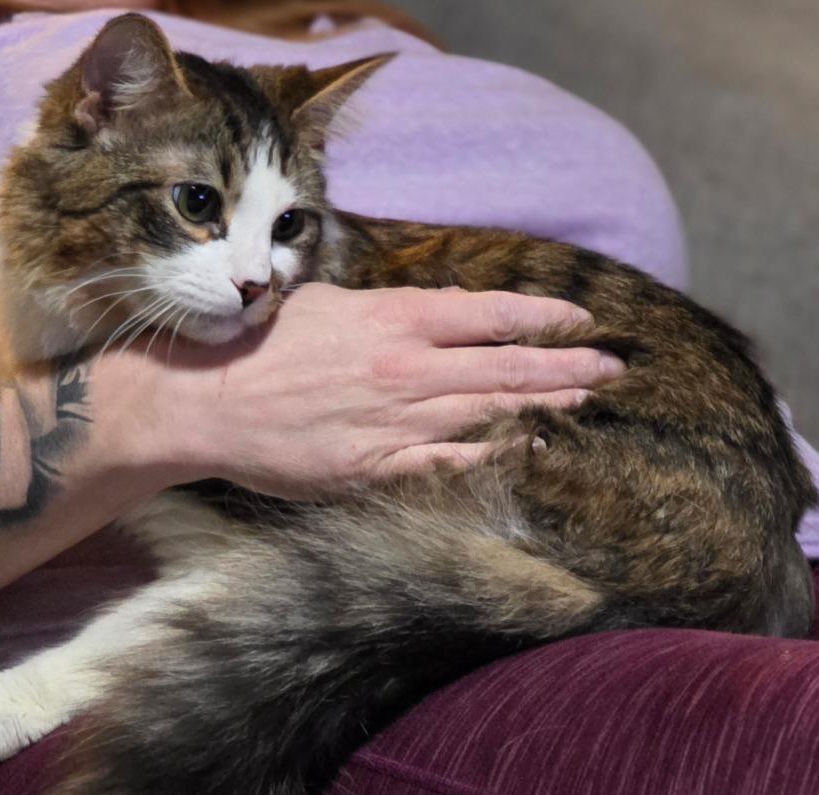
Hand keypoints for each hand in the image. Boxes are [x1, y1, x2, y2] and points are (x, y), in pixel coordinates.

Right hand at [109, 284, 624, 498]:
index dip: (539, 316)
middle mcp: (403, 367)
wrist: (206, 405)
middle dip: (564, 364)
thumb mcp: (323, 305)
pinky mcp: (375, 465)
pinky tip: (525, 445)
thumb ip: (381, 311)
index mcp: (391, 318)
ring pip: (486, 410)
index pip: (485, 313)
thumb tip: (424, 315)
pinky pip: (445, 458)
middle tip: (613, 367)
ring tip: (585, 400)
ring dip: (541, 404)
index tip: (578, 319)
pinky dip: (488, 451)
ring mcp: (393, 420)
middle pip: (502, 364)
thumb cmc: (257, 347)